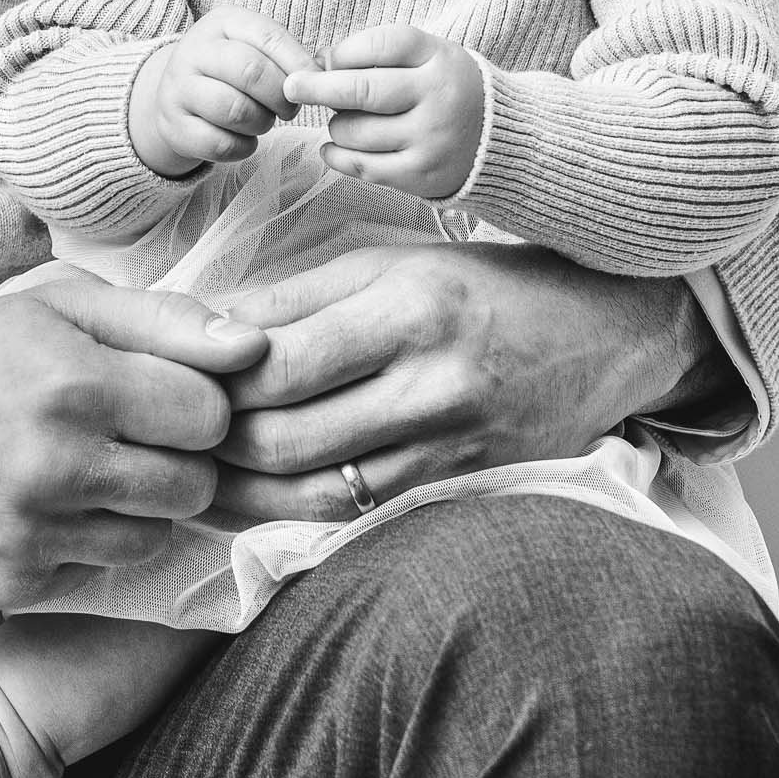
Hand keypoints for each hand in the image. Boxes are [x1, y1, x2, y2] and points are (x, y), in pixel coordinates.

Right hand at [0, 267, 266, 607]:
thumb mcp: (55, 303)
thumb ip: (163, 320)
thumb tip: (254, 349)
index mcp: (73, 383)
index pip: (209, 415)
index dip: (192, 403)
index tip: (159, 395)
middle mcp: (54, 464)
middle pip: (193, 486)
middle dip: (175, 460)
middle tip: (128, 437)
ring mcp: (30, 534)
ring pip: (152, 536)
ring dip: (134, 506)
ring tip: (83, 469)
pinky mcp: (10, 585)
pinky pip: (96, 573)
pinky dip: (83, 543)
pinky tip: (41, 505)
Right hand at [128, 8, 315, 177]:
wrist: (175, 94)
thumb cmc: (229, 70)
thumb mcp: (253, 47)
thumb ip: (286, 55)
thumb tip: (321, 77)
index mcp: (222, 22)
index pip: (269, 36)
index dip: (299, 65)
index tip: (313, 85)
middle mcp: (194, 50)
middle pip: (251, 72)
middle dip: (281, 97)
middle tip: (288, 109)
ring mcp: (178, 88)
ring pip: (235, 110)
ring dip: (262, 123)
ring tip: (264, 121)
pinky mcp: (173, 126)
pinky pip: (220, 143)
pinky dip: (243, 147)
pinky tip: (245, 139)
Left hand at [207, 240, 716, 522]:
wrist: (609, 334)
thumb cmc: (486, 286)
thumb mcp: (391, 262)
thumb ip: (292, 299)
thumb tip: (197, 324)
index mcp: (408, 304)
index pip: (278, 362)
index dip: (210, 382)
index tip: (169, 381)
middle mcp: (433, 380)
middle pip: (289, 436)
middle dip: (216, 445)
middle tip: (171, 439)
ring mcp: (453, 445)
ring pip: (318, 491)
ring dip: (243, 494)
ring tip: (195, 479)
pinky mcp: (464, 487)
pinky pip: (361, 514)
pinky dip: (297, 514)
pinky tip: (255, 503)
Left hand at [282, 25, 485, 201]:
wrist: (502, 141)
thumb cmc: (449, 90)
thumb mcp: (429, 58)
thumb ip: (380, 54)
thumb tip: (319, 60)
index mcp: (441, 59)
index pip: (381, 46)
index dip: (344, 52)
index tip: (322, 59)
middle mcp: (438, 98)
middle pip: (361, 89)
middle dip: (317, 87)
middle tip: (291, 86)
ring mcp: (430, 139)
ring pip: (355, 131)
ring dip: (336, 125)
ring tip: (344, 121)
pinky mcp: (421, 175)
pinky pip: (362, 166)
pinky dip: (337, 156)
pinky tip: (332, 147)